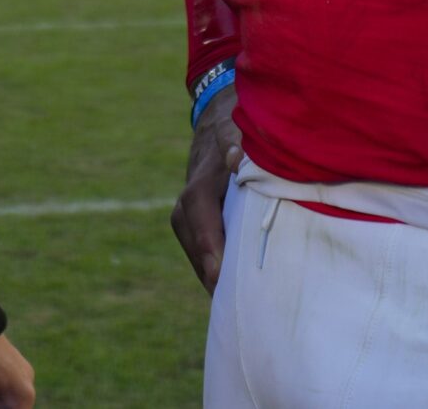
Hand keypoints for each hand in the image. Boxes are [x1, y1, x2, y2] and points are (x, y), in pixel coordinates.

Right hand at [171, 82, 240, 291]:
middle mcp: (189, 200)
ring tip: (231, 305)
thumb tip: (234, 158)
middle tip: (229, 302)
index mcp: (202, 180)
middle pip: (195, 240)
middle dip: (210, 270)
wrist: (217, 121)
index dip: (209, 243)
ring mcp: (189, 214)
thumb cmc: (237, 128)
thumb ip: (238, 143)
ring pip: (195, 248)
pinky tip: (228, 290)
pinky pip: (201, 249)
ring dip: (210, 273)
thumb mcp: (238, 129)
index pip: (199, 212)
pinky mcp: (196, 223)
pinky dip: (212, 267)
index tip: (219, 272)